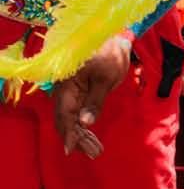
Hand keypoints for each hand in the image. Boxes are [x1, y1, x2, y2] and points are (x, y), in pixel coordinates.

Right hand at [53, 35, 133, 157]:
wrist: (114, 35)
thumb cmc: (110, 53)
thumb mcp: (106, 78)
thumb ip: (94, 101)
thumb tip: (84, 123)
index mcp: (67, 86)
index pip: (64, 115)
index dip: (68, 134)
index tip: (72, 150)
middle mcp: (64, 90)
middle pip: (64, 119)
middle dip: (74, 137)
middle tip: (91, 152)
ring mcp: (69, 90)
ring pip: (68, 116)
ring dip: (78, 132)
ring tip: (92, 148)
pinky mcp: (76, 90)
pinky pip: (73, 110)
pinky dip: (80, 122)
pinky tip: (87, 133)